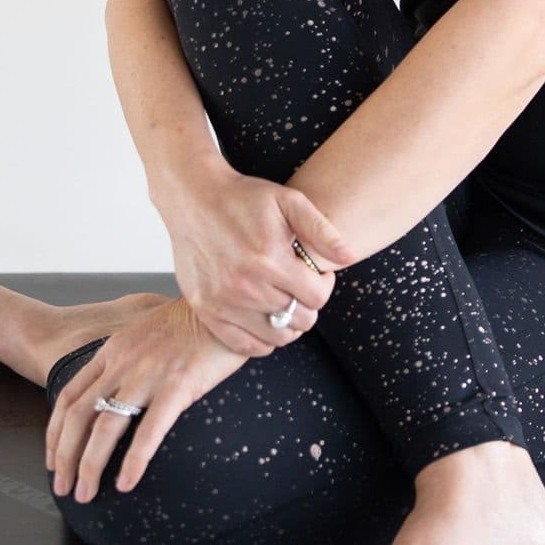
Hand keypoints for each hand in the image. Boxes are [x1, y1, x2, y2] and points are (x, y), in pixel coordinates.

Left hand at [46, 295, 250, 502]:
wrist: (225, 302)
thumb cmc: (194, 320)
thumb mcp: (147, 333)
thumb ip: (130, 358)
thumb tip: (123, 388)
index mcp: (113, 352)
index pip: (69, 397)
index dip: (55, 433)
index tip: (53, 459)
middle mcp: (122, 364)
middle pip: (78, 417)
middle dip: (64, 458)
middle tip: (63, 487)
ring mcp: (147, 375)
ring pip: (104, 428)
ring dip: (89, 466)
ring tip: (86, 494)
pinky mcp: (177, 385)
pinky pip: (148, 431)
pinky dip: (133, 462)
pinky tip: (126, 484)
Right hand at [154, 156, 356, 358]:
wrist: (194, 199)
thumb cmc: (243, 198)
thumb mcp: (290, 202)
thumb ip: (322, 231)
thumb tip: (350, 256)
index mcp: (270, 260)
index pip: (317, 298)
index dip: (324, 286)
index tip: (316, 274)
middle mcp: (246, 286)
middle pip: (300, 320)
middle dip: (308, 304)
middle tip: (299, 285)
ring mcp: (223, 302)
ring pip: (276, 337)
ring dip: (288, 324)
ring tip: (284, 301)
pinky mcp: (206, 311)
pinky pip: (244, 345)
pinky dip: (261, 340)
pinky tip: (264, 318)